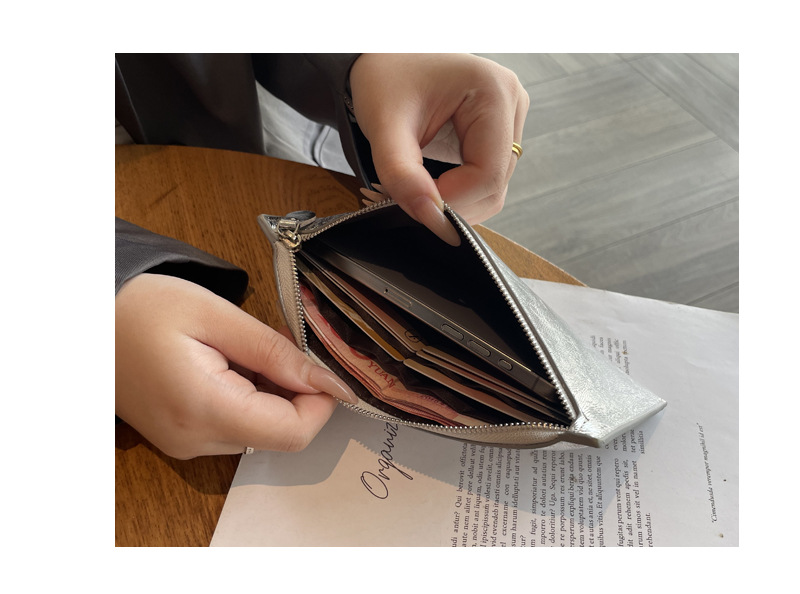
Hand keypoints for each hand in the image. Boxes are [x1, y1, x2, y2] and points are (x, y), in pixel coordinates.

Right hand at [115, 273, 356, 458]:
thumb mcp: (217, 316)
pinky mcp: (182, 439)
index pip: (292, 433)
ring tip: (242, 350)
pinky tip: (229, 364)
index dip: (320, 402)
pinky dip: (250, 399)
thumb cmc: (144, 307)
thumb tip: (329, 382)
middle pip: (279, 434)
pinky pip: (236, 429)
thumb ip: (276, 353)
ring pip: (260, 432)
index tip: (319, 364)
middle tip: (276, 344)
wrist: (89, 320)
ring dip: (272, 394)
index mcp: (204, 409)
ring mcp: (186, 444)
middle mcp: (195, 439)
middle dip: (296, 391)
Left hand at [349, 53, 529, 244]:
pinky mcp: (499, 131)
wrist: (382, 62)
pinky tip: (433, 182)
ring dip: (456, 201)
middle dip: (452, 203)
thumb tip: (430, 216)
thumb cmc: (383, 81)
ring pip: (493, 187)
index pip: (488, 174)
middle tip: (409, 198)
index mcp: (494, 91)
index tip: (414, 203)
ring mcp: (510, 118)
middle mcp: (512, 102)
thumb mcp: (384, 126)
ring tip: (418, 187)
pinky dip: (460, 191)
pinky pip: (487, 179)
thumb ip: (402, 174)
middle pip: (495, 184)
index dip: (453, 200)